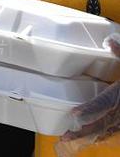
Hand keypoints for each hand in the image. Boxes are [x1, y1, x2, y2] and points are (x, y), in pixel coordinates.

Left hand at [56, 34, 119, 155]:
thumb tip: (110, 41)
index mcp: (119, 95)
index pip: (101, 104)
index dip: (88, 109)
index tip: (74, 114)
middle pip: (101, 123)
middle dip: (83, 130)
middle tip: (65, 137)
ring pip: (106, 130)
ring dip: (90, 135)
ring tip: (71, 138)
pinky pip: (114, 131)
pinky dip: (103, 135)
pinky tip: (93, 138)